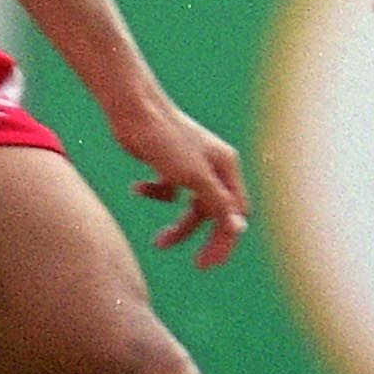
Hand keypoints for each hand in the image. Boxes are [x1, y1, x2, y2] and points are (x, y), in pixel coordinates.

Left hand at [117, 94, 251, 269]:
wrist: (133, 110)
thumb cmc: (166, 140)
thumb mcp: (194, 177)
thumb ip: (218, 203)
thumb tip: (239, 229)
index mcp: (226, 167)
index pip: (236, 213)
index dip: (226, 239)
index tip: (207, 262)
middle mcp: (213, 167)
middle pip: (216, 213)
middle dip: (204, 237)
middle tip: (197, 264)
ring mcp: (191, 165)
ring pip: (191, 207)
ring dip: (178, 226)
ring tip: (158, 243)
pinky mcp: (168, 164)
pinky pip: (168, 190)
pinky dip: (155, 195)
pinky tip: (137, 188)